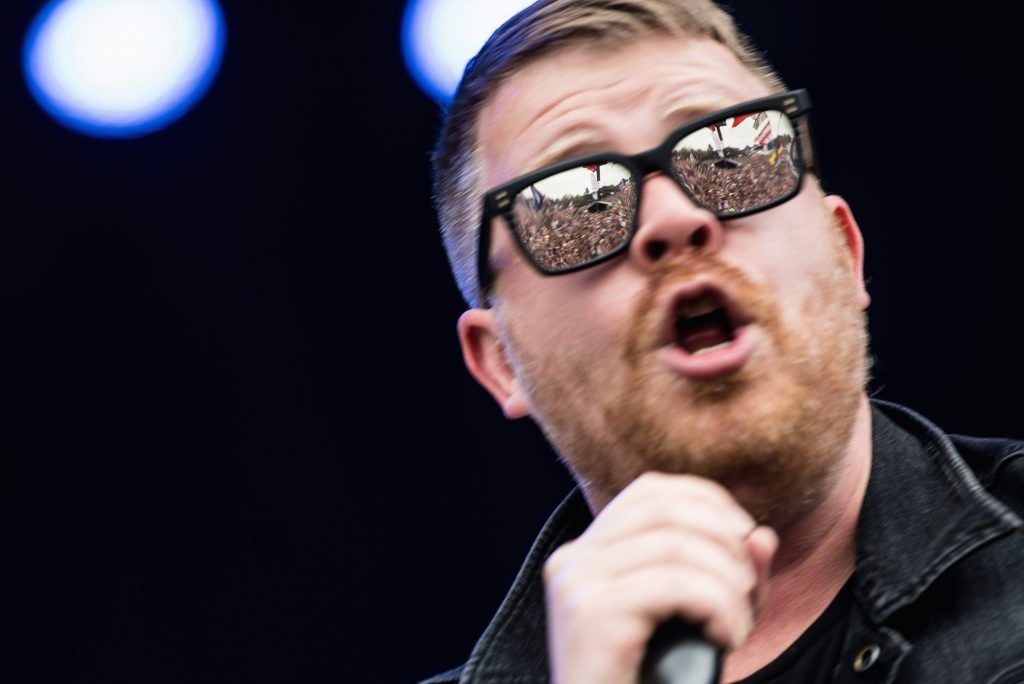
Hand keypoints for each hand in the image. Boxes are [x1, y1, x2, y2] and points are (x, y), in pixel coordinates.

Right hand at [543, 472, 777, 683]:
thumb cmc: (650, 681)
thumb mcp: (699, 619)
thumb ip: (730, 575)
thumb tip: (761, 535)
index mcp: (586, 551)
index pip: (649, 490)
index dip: (706, 499)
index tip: (744, 535)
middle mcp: (573, 557)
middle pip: (664, 509)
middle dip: (723, 538)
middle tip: (747, 584)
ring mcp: (577, 582)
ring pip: (675, 546)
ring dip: (726, 583)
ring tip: (737, 623)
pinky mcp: (592, 613)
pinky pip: (675, 586)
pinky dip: (718, 608)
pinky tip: (725, 638)